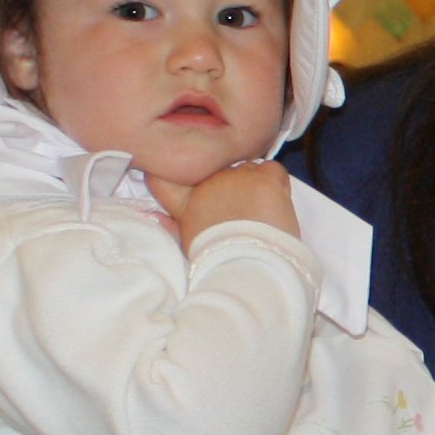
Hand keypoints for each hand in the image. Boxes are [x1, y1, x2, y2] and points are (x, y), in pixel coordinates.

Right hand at [152, 158, 297, 248]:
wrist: (244, 265)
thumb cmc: (216, 260)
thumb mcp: (187, 244)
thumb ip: (172, 227)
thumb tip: (155, 216)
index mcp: (189, 199)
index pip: (178, 176)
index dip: (192, 182)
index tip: (205, 195)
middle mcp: (210, 181)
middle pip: (225, 173)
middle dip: (234, 189)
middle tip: (244, 214)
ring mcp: (237, 177)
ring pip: (250, 170)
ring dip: (256, 186)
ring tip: (262, 213)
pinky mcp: (264, 179)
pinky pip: (274, 170)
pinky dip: (279, 183)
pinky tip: (277, 204)